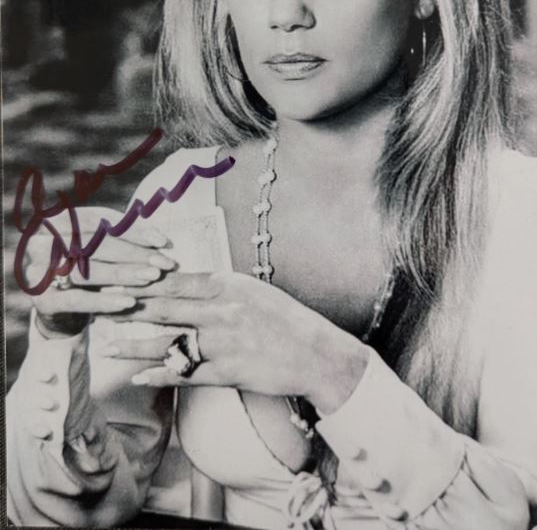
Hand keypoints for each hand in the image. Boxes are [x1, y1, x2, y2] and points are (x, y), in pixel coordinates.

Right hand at [24, 206, 175, 338]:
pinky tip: (129, 302)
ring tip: (152, 277)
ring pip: (87, 270)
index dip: (133, 231)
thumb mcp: (104, 249)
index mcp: (57, 221)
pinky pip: (77, 299)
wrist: (61, 310)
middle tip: (164, 262)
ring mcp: (38, 270)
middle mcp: (41, 242)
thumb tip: (162, 241)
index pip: (100, 222)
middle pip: (95, 245)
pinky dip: (104, 300)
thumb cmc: (90, 269)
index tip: (163, 242)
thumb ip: (125, 238)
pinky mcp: (41, 299)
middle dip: (134, 254)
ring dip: (123, 274)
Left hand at [101, 272, 368, 411]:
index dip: (143, 281)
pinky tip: (137, 378)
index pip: (177, 280)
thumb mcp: (255, 291)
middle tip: (99, 306)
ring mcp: (223, 342)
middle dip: (128, 306)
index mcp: (229, 285)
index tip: (117, 280)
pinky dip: (159, 375)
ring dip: (133, 346)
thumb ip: (221, 287)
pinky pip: (185, 374)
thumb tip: (188, 281)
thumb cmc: (286, 320)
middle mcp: (223, 310)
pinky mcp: (226, 371)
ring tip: (107, 347)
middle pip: (164, 307)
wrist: (316, 353)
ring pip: (168, 342)